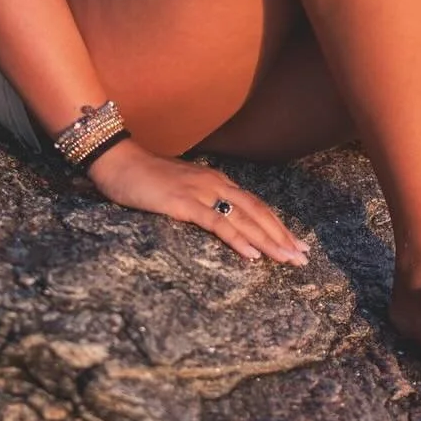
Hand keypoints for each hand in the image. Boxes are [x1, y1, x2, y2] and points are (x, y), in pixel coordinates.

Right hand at [86, 139, 309, 266]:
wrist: (117, 161)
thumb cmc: (144, 178)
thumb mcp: (180, 189)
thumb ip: (201, 201)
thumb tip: (218, 218)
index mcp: (216, 181)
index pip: (255, 205)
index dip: (277, 225)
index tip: (295, 244)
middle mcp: (215, 184)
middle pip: (257, 212)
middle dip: (282, 236)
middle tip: (303, 258)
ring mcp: (200, 192)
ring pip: (244, 219)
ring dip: (269, 240)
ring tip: (288, 259)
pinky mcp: (183, 204)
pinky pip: (217, 223)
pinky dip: (238, 239)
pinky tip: (252, 255)